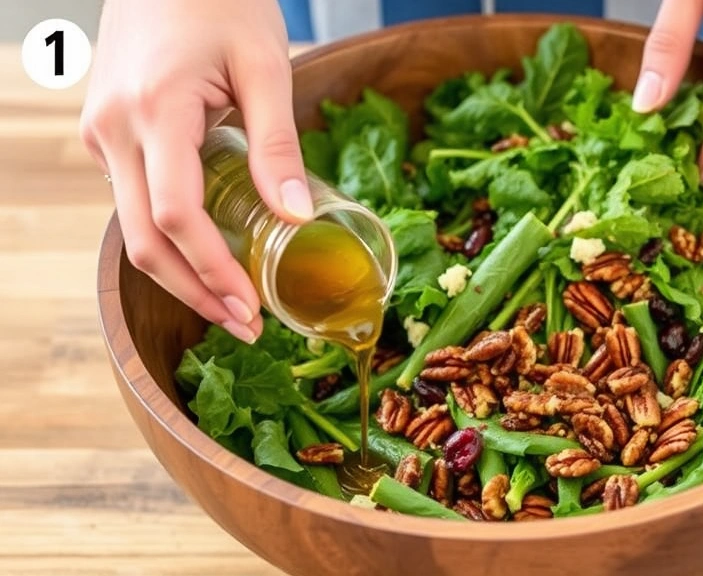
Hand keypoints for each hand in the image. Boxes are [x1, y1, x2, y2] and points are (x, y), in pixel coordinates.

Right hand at [80, 0, 311, 342]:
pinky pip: (131, 200)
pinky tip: (212, 253)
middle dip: (195, 292)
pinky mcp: (106, 133)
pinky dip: (170, 236)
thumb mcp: (264, 67)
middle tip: (245, 324)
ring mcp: (101, 133)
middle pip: (144, 239)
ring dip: (182, 271)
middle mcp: (113, 130)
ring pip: (132, 227)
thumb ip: (277, 144)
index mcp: (154, 112)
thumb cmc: (221, 1)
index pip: (174, 217)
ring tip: (234, 301)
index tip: (250, 306)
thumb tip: (296, 215)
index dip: (212, 272)